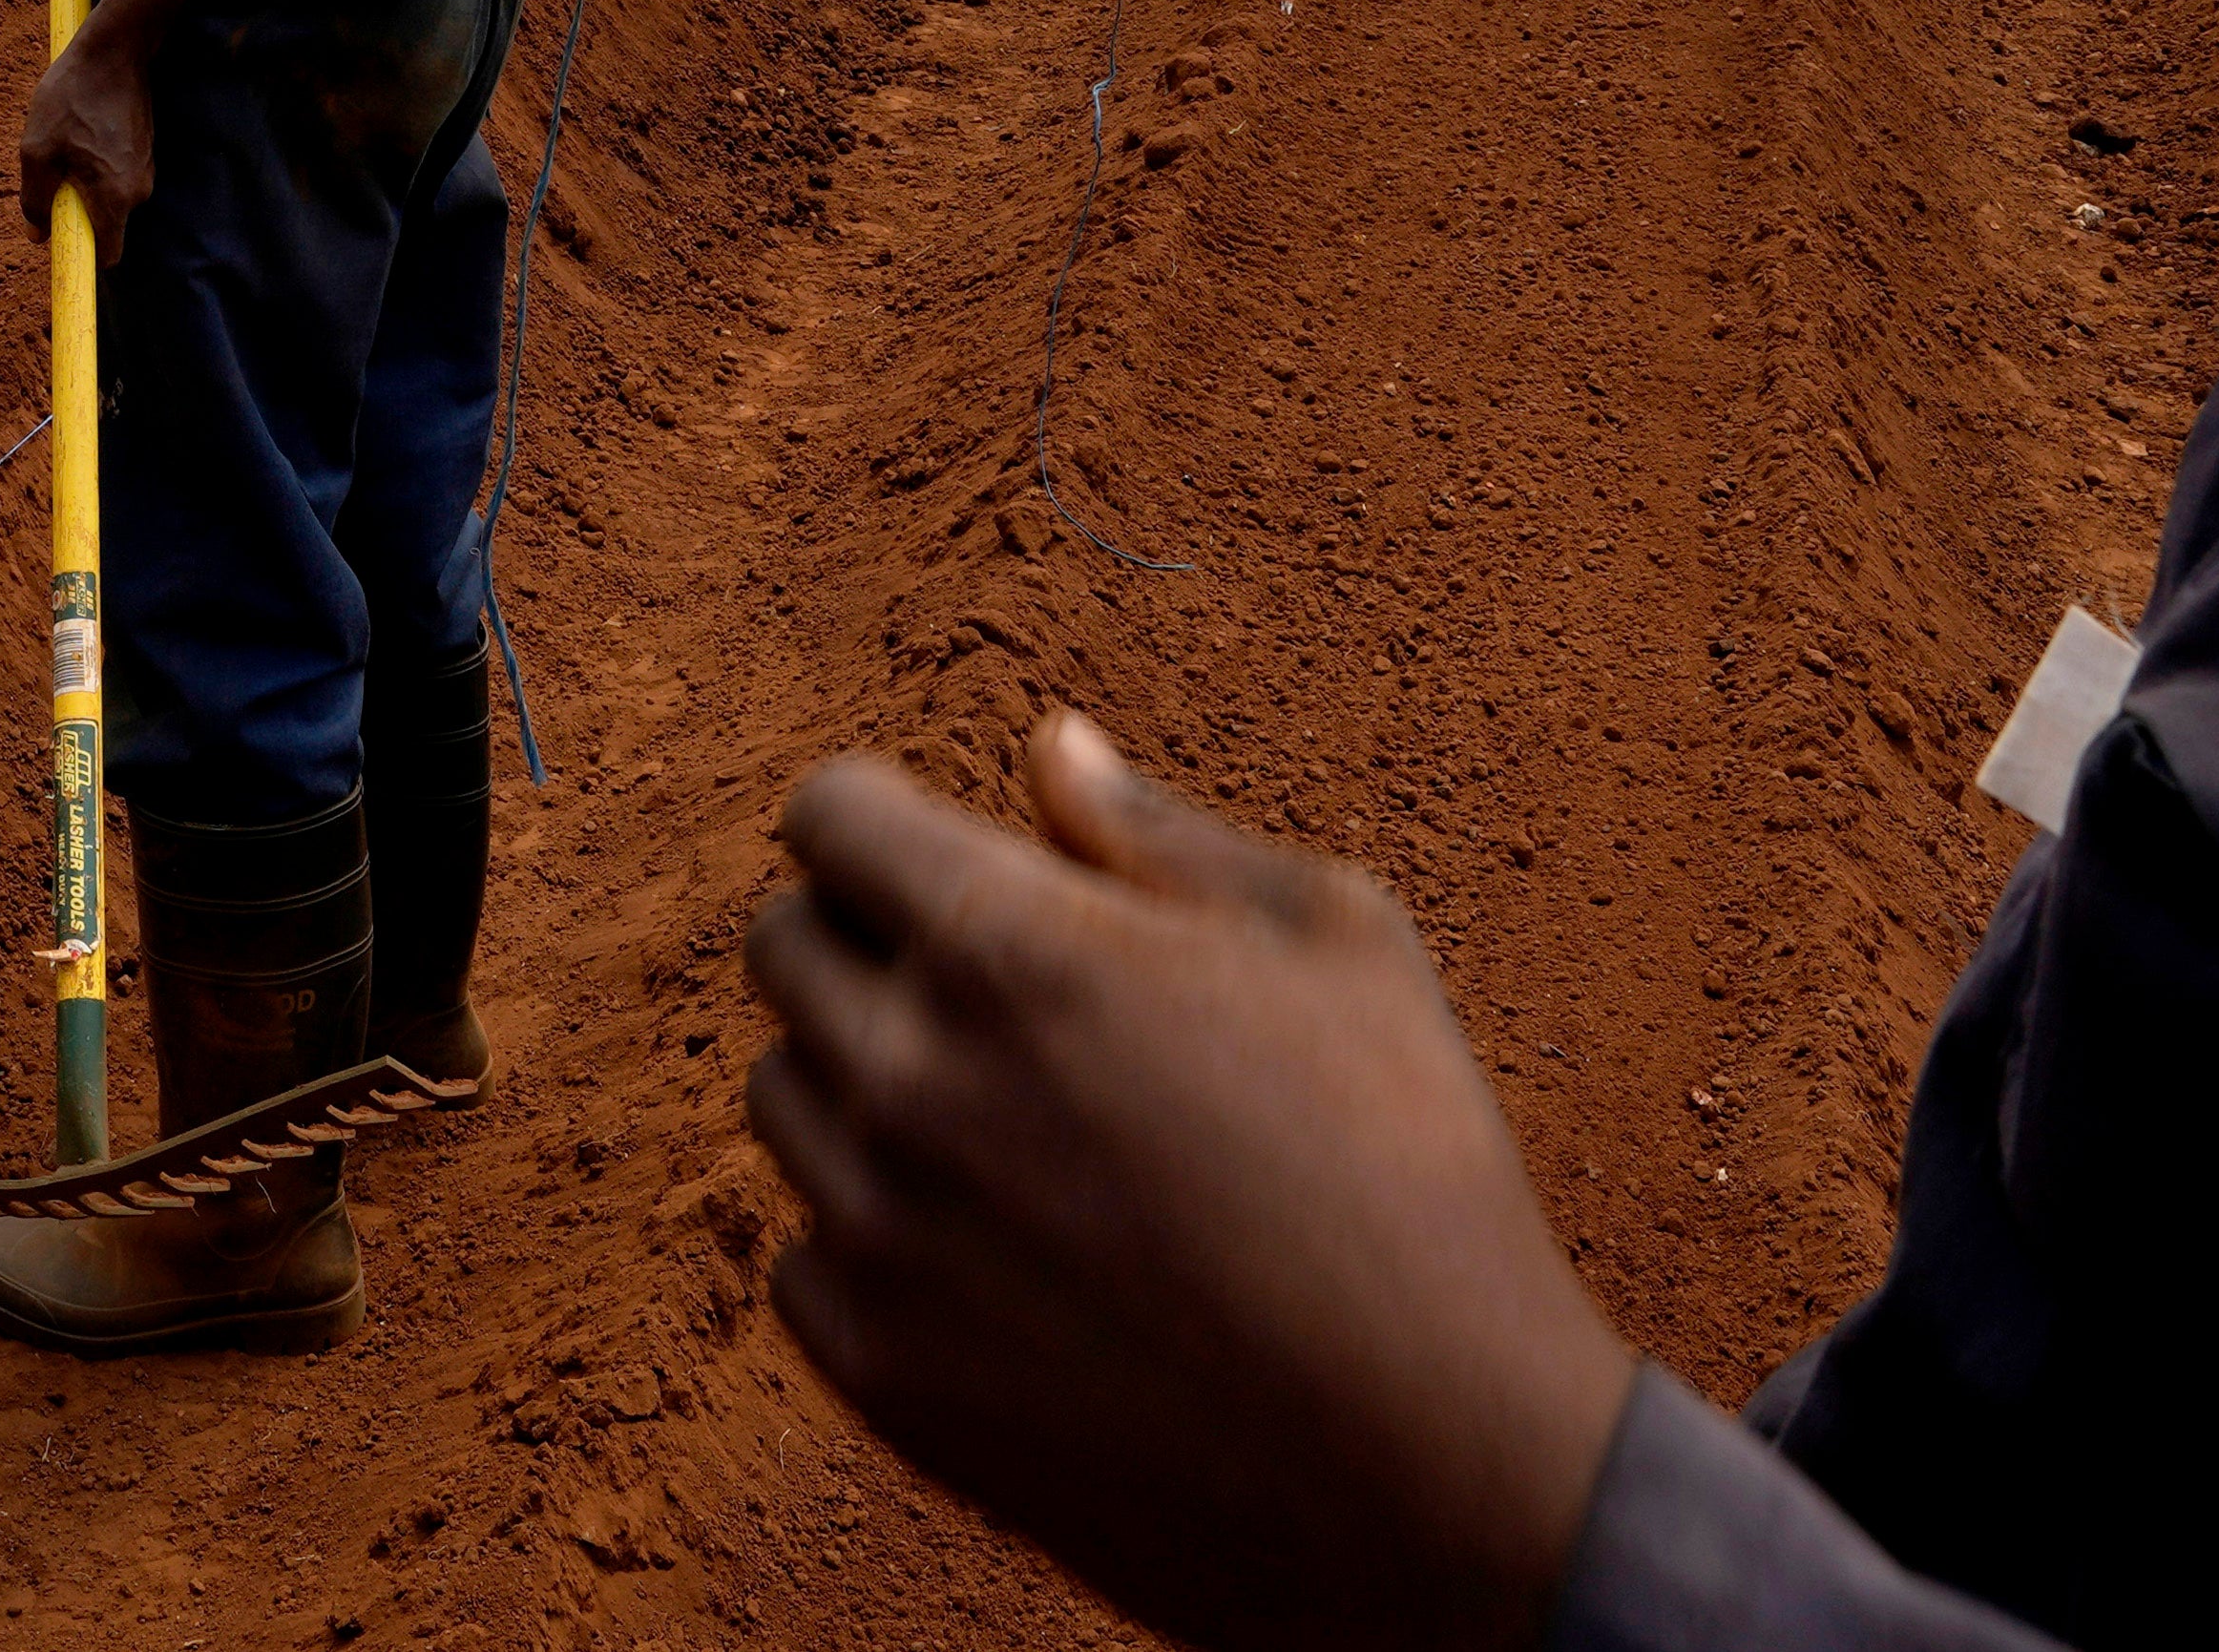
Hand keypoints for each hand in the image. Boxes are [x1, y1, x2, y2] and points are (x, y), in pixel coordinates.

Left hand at [13, 21, 161, 257]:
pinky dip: (94, 162)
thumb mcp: (37, 149)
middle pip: (101, 223)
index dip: (80, 257)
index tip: (59, 244)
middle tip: (53, 168)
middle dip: (73, 207)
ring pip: (106, 195)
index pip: (106, 256)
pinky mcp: (144, 150)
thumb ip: (34, 199)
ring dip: (82, 180)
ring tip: (67, 139)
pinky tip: (83, 127)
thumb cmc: (72, 97)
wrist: (114, 49)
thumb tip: (37, 234)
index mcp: (116, 197)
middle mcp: (139, 190)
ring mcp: (145, 169)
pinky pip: (114, 173)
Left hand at [745, 719, 1628, 1651]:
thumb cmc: (1407, 1180)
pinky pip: (805, 1257)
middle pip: (785, 949)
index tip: (934, 855)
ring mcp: (880, 1237)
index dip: (878, 819)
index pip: (827, 817)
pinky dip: (875, 1241)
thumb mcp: (1335, 944)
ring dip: (868, 1086)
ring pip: (788, 1099)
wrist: (1434, 1470)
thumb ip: (1160, 836)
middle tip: (998, 1001)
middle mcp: (909, 1082)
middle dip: (868, 940)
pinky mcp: (881, 1374)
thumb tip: (1051, 748)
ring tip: (1023, 1136)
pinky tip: (1004, 1259)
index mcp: (1008, 949)